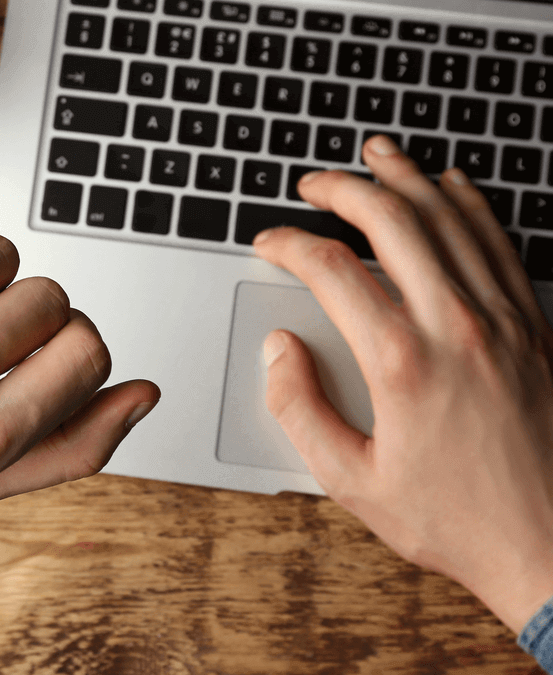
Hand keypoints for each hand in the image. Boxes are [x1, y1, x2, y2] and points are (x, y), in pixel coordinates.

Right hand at [254, 135, 552, 632]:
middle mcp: (456, 326)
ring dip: (407, 178)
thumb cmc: (455, 519)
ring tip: (377, 154)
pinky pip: (499, 243)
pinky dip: (471, 205)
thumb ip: (299, 409)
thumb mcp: (350, 481)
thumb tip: (280, 350)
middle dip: (343, 189)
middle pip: (392, 222)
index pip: (330, 269)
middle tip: (315, 182)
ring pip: (451, 218)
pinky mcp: (535, 327)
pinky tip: (452, 188)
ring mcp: (504, 320)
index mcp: (401, 362)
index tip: (270, 242)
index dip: (288, 243)